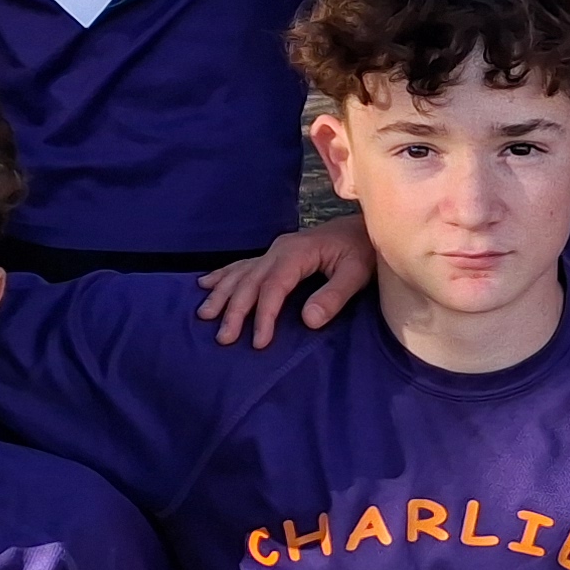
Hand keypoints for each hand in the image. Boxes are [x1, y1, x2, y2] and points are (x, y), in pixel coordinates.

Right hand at [194, 217, 378, 342]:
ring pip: (240, 273)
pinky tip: (205, 284)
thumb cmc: (362, 250)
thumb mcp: (357, 272)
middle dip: (235, 310)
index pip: (273, 287)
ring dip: (222, 294)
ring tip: (205, 316)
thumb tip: (309, 320)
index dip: (264, 315)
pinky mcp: (275, 253)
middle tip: (224, 338)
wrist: (363, 228)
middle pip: (250, 282)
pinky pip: (242, 265)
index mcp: (298, 253)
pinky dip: (223, 275)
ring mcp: (275, 250)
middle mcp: (279, 249)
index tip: (259, 342)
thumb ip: (335, 295)